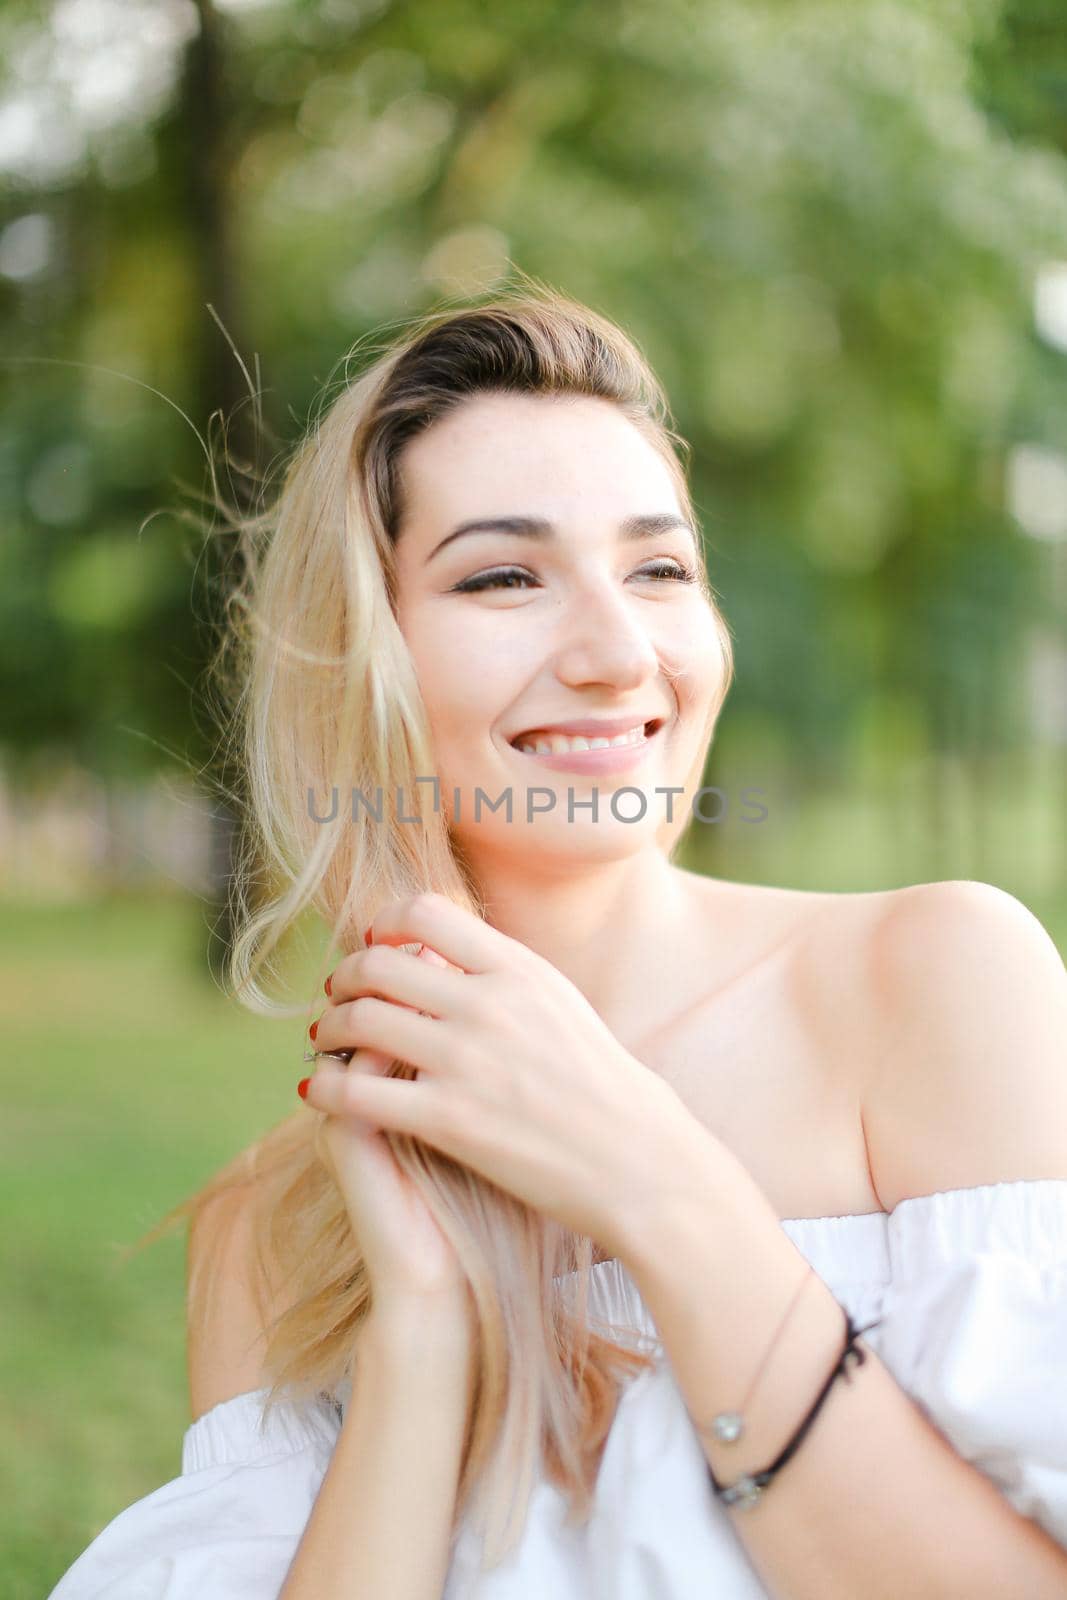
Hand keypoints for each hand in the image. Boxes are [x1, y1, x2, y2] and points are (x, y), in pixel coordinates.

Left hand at [302, 893, 690, 1263]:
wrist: (641, 1163)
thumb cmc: (608, 1091)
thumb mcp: (563, 1006)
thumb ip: (507, 978)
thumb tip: (455, 956)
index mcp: (519, 969)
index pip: (424, 912)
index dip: (384, 924)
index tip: (375, 946)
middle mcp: (490, 1003)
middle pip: (379, 963)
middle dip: (347, 976)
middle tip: (339, 996)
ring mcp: (468, 1060)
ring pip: (360, 1020)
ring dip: (330, 1026)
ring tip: (327, 1041)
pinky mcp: (450, 1120)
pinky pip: (356, 1090)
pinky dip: (326, 1086)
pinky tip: (318, 1092)